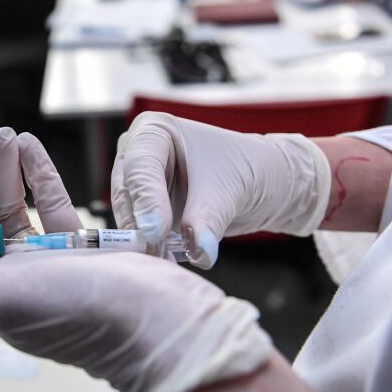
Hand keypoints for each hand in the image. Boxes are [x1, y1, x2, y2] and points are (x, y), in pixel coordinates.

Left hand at [0, 127, 271, 391]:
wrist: (157, 319)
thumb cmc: (81, 316)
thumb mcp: (3, 298)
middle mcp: (17, 277)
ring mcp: (51, 259)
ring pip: (18, 207)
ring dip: (7, 170)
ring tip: (3, 135)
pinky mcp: (84, 244)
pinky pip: (55, 203)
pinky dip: (41, 174)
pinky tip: (31, 144)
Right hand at [111, 112, 330, 268]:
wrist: (265, 185)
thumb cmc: (248, 169)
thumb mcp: (227, 190)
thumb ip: (207, 219)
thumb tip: (199, 251)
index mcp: (154, 130)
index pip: (140, 165)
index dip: (146, 199)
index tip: (156, 232)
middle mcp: (137, 153)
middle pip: (126, 192)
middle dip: (140, 224)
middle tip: (154, 251)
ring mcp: (139, 183)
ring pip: (128, 215)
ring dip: (144, 241)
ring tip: (163, 260)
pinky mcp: (145, 210)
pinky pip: (139, 232)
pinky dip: (151, 248)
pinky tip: (165, 260)